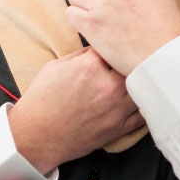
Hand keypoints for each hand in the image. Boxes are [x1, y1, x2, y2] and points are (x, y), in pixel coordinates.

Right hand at [8, 47, 143, 174]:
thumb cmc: (42, 101)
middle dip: (125, 61)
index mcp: (90, 66)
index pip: (110, 46)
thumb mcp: (55, 66)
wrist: (37, 134)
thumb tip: (96, 48)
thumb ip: (80, 55)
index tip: (109, 46)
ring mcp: (116, 108)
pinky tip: (137, 98)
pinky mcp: (119, 127)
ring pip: (141, 86)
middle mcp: (107, 85)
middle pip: (130, 64)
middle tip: (121, 61)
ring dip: (135, 81)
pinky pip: (142, 113)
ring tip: (131, 78)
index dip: (109, 45)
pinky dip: (142, 104)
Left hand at [65, 0, 179, 75]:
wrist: (165, 55)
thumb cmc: (165, 30)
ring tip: (93, 19)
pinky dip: (76, 21)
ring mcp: (101, 3)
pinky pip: (70, 13)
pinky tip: (89, 29)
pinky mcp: (91, 23)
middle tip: (96, 10)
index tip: (107, 1)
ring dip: (80, 6)